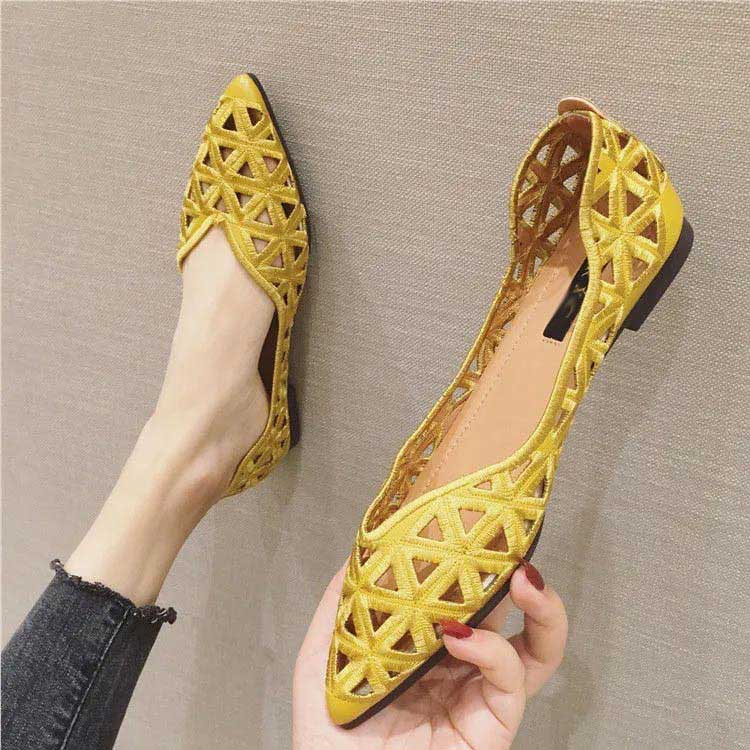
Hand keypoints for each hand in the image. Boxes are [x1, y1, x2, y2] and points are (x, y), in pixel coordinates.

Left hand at [293, 560, 566, 748]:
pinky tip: (462, 636)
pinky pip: (510, 681)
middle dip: (517, 573)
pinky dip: (493, 650)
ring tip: (525, 578)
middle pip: (507, 614)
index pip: (462, 597)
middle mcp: (457, 668)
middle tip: (511, 541)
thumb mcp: (319, 665)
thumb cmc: (328, 740)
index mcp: (424, 648)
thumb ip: (339, 611)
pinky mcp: (492, 728)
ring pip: (534, 648)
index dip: (473, 563)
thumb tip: (359, 556)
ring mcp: (477, 696)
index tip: (468, 526)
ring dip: (540, 607)